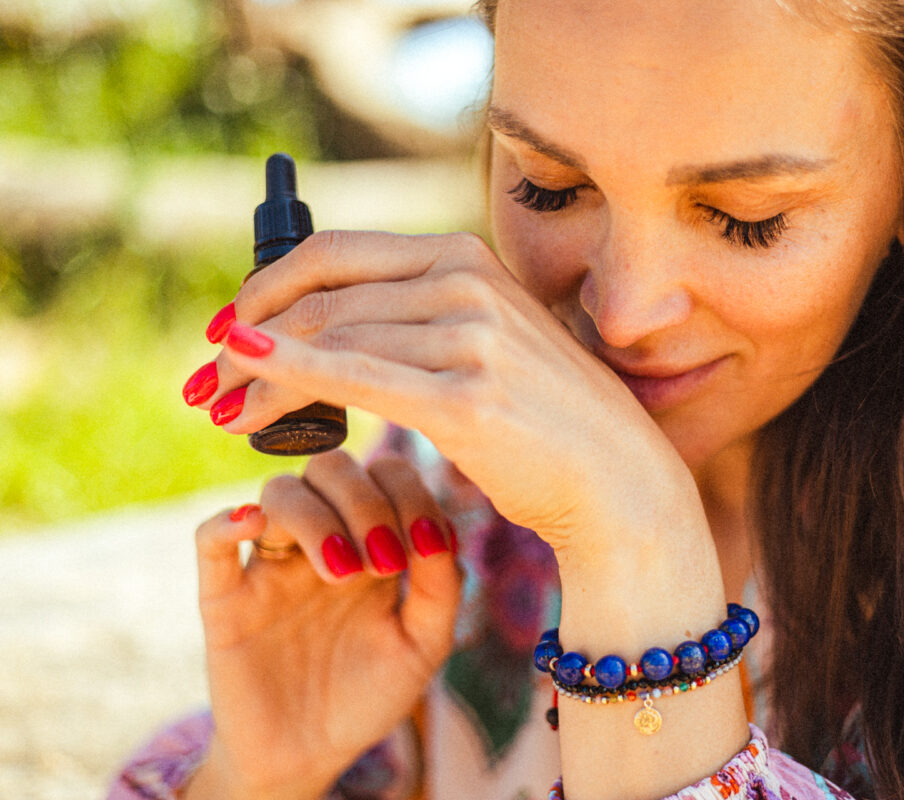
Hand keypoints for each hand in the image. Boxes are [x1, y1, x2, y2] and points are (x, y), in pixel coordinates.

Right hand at [186, 449, 460, 799]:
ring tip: (343, 572)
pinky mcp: (225, 599)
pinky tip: (252, 526)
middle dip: (365, 501)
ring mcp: (271, 563)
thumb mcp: (423, 645)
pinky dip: (226, 522)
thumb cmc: (370, 694)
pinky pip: (210, 539)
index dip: (409, 492)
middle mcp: (322, 538)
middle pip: (331, 468)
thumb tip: (437, 530)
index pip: (386, 474)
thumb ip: (441, 588)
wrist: (311, 755)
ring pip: (279, 492)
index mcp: (372, 539)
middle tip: (384, 561)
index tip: (425, 546)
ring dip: (316, 517)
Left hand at [196, 231, 706, 554]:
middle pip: (322, 298)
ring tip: (222, 414)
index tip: (225, 328)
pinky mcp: (466, 397)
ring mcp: (470, 336)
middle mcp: (466, 282)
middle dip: (246, 339)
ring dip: (258, 376)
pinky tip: (245, 378)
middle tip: (205, 383)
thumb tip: (328, 319)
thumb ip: (417, 316)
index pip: (335, 254)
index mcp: (465, 257)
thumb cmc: (544, 418)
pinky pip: (356, 378)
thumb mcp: (483, 342)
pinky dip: (288, 372)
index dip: (264, 286)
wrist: (616, 479)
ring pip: (329, 340)